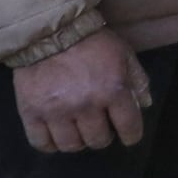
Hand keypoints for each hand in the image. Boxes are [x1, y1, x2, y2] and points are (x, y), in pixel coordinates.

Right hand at [13, 28, 150, 153]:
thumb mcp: (124, 54)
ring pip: (71, 145)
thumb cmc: (92, 42)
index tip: (128, 136)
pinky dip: (50, 144)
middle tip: (99, 126)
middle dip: (103, 136)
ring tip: (78, 130)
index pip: (128, 127)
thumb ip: (138, 80)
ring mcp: (56, 111)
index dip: (131, 135)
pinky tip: (56, 134)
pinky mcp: (31, 112)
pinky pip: (41, 143)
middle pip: (98, 140)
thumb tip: (145, 105)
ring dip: (78, 141)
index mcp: (112, 90)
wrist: (50, 32)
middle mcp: (85, 105)